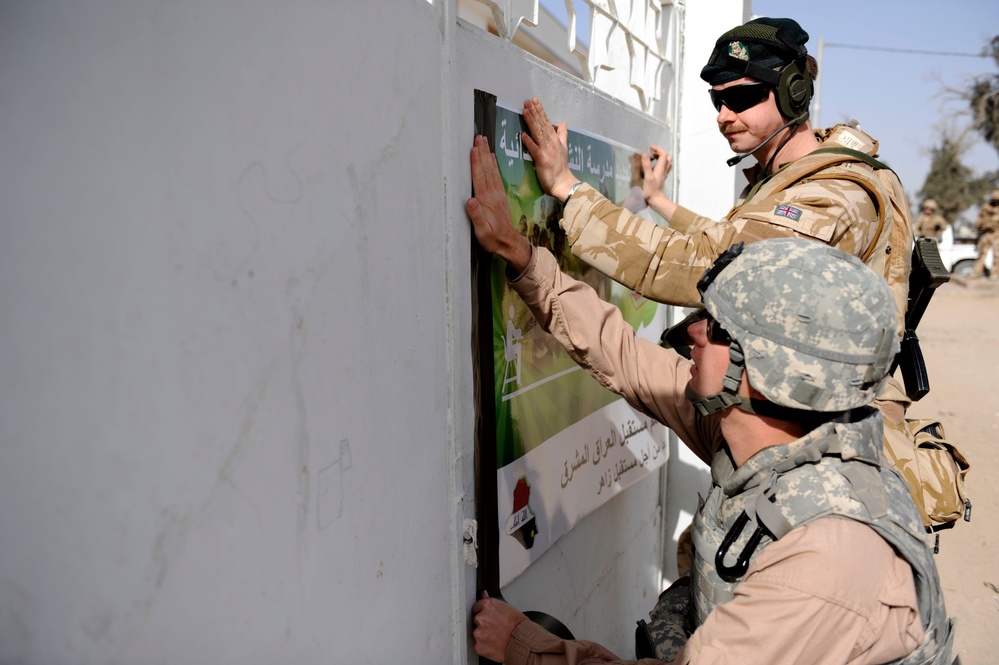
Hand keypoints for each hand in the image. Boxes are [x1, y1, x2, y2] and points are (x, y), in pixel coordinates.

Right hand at [466, 136, 531, 271]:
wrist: (509, 243)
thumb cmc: (493, 238)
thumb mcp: (482, 231)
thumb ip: (477, 216)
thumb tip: (470, 201)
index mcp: (486, 200)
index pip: (480, 177)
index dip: (476, 162)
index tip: (474, 148)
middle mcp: (493, 194)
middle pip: (486, 169)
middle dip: (482, 152)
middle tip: (479, 137)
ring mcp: (497, 194)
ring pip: (491, 170)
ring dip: (487, 155)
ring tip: (484, 142)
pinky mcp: (500, 196)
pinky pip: (496, 176)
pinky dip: (493, 165)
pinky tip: (492, 159)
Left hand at [472, 591, 529, 661]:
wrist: (523, 642)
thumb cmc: (519, 625)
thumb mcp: (507, 608)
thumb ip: (491, 601)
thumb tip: (484, 594)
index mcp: (488, 605)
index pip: (477, 607)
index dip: (484, 614)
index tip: (489, 619)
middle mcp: (481, 618)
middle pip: (476, 621)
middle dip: (484, 625)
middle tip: (495, 629)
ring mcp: (479, 632)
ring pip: (477, 634)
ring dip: (484, 636)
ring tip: (497, 638)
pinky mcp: (479, 646)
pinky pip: (479, 646)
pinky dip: (485, 647)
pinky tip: (494, 645)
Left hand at [520, 98, 578, 201]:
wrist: (563, 182)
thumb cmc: (561, 167)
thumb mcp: (564, 147)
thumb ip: (562, 134)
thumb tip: (563, 122)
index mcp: (554, 139)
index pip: (546, 122)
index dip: (540, 111)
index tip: (534, 100)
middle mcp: (551, 142)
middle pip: (541, 125)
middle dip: (534, 112)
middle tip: (528, 101)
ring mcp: (546, 150)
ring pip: (538, 134)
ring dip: (531, 122)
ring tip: (525, 111)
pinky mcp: (542, 160)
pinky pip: (535, 150)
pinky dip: (529, 142)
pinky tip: (523, 135)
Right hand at [641, 145, 676, 220]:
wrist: (656, 200)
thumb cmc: (651, 190)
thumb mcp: (648, 177)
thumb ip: (647, 165)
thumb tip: (645, 154)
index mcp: (661, 168)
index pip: (663, 154)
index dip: (657, 149)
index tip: (649, 147)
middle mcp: (664, 170)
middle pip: (667, 157)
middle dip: (660, 152)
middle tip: (651, 152)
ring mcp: (664, 174)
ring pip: (667, 162)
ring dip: (661, 157)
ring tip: (653, 157)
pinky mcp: (662, 178)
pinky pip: (664, 167)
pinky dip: (661, 163)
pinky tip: (655, 166)